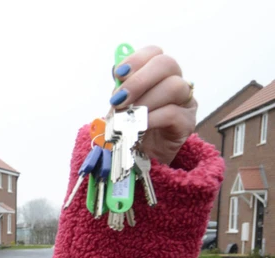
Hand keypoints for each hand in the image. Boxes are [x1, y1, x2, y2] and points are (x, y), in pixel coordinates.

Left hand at [110, 45, 195, 165]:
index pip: (155, 53)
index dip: (136, 59)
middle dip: (139, 80)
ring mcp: (185, 102)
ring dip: (145, 101)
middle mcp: (176, 82)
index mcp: (158, 75)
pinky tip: (138, 127)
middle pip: (167, 64)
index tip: (119, 75)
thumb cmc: (131, 128)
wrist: (139, 158)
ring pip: (174, 86)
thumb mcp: (121, 107)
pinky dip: (151, 119)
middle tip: (119, 100)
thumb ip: (121, 89)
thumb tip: (116, 73)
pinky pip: (173, 113)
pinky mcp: (187, 123)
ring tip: (127, 117)